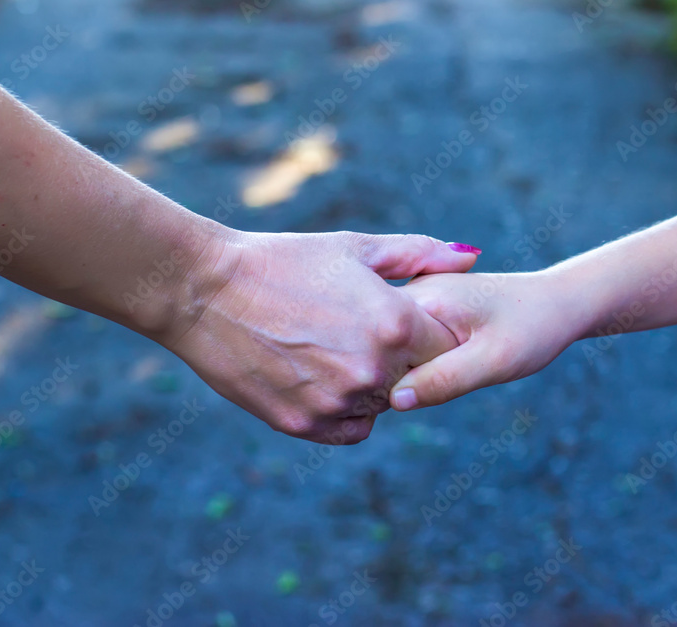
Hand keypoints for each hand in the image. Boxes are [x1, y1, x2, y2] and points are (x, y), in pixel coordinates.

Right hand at [162, 229, 478, 443]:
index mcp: (395, 323)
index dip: (429, 331)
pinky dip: (346, 410)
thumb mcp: (355, 248)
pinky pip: (351, 428)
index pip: (446, 345)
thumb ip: (419, 256)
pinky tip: (322, 375)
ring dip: (371, 384)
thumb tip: (471, 257)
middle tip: (360, 331)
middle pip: (417, 378)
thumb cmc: (283, 260)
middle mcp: (374, 371)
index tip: (407, 320)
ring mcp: (338, 402)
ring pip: (382, 405)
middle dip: (402, 358)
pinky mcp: (305, 425)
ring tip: (332, 347)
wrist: (205, 291)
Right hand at [389, 270, 588, 410]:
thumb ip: (445, 379)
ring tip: (452, 367)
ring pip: (386, 351)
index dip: (391, 379)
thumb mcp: (494, 360)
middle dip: (396, 377)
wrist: (555, 302)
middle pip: (377, 350)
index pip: (378, 347)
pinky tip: (439, 366)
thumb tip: (395, 401)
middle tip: (452, 374)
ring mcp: (412, 301)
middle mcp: (410, 293)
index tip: (429, 389)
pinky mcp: (418, 312)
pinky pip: (397, 347)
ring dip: (403, 371)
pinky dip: (410, 364)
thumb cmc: (532, 328)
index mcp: (422, 298)